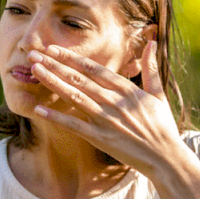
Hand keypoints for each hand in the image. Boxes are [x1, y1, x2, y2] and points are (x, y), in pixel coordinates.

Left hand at [28, 42, 199, 198]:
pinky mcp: (100, 138)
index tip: (54, 48)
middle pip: (78, 79)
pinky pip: (74, 126)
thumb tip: (152, 41)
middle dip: (55, 64)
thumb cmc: (162, 126)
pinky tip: (39, 109)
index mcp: (125, 89)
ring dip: (52, 82)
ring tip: (34, 70)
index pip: (93, 68)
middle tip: (34, 54)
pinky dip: (56, 117)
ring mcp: (105, 120)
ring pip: (74, 96)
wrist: (165, 158)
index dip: (72, 57)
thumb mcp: (158, 94)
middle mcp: (113, 102)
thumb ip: (151, 67)